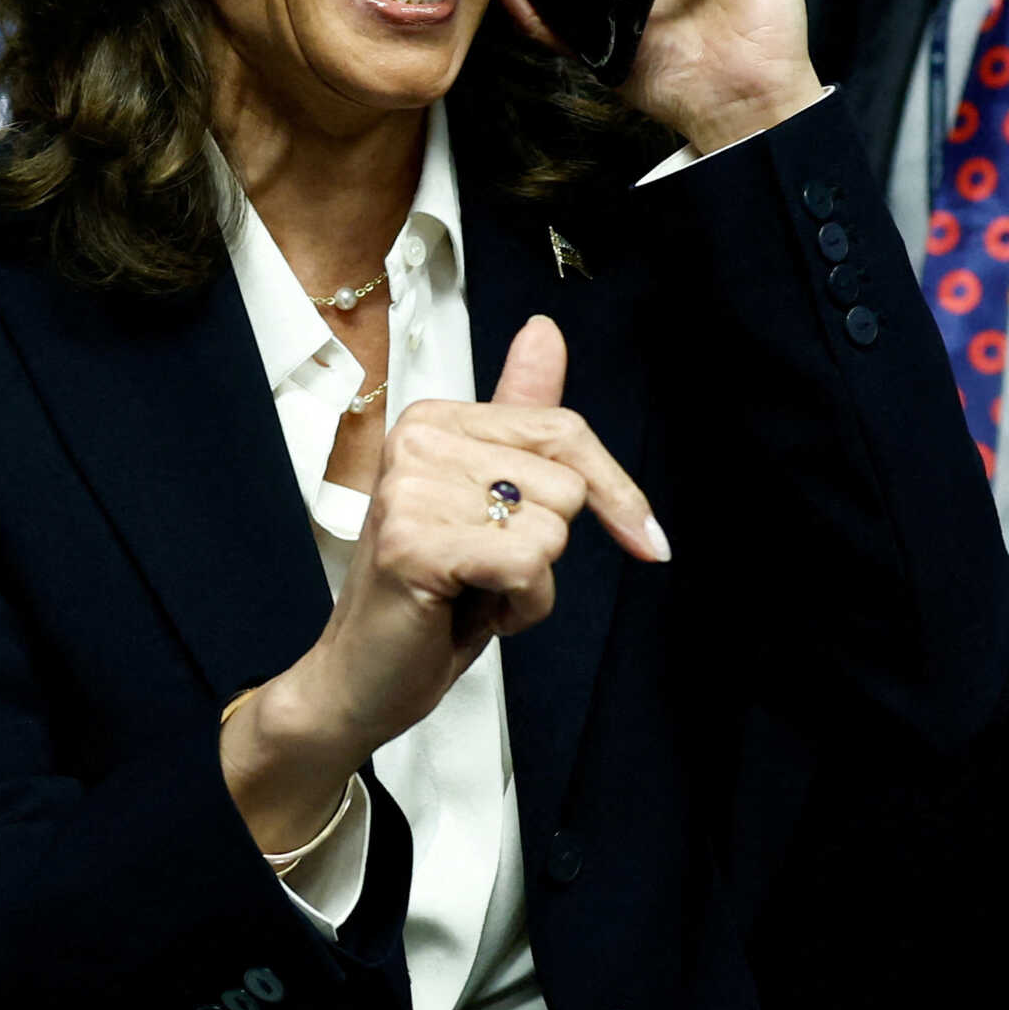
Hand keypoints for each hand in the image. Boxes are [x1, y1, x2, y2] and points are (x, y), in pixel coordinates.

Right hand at [221, 316, 665, 852]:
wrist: (363, 678)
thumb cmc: (433, 595)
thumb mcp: (492, 500)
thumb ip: (522, 416)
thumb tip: (545, 331)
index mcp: (434, 419)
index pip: (564, 431)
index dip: (615, 493)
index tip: (645, 538)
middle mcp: (416, 441)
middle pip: (566, 484)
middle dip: (546, 546)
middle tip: (485, 572)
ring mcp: (409, 491)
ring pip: (552, 529)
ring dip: (531, 583)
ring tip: (472, 592)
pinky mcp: (414, 544)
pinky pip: (528, 565)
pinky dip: (519, 607)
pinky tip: (468, 611)